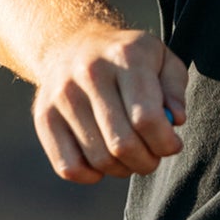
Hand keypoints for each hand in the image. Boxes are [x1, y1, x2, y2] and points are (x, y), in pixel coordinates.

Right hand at [31, 23, 187, 182]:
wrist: (73, 44)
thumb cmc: (129, 58)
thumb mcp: (162, 59)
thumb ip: (175, 89)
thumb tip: (175, 120)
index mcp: (125, 56)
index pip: (147, 118)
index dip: (165, 143)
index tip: (172, 144)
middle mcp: (90, 74)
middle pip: (123, 144)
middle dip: (147, 161)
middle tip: (153, 155)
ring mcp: (62, 96)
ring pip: (99, 160)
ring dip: (123, 169)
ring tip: (131, 155)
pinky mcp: (44, 117)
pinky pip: (69, 167)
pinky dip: (91, 175)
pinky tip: (102, 160)